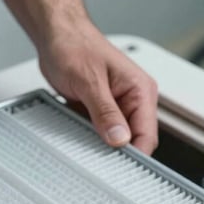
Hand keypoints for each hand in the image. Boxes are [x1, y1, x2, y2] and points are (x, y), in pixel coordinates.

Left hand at [37, 23, 158, 154]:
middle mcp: (133, 99)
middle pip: (135, 141)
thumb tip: (119, 139)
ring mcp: (117, 107)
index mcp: (140, 90)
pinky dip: (91, 141)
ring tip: (87, 151)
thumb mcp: (89, 81)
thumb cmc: (74, 45)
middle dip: (118, 154)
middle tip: (100, 165)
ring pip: (117, 140)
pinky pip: (101, 134)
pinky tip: (80, 142)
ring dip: (103, 148)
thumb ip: (105, 112)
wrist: (56, 35)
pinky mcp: (101, 111)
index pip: (147, 134)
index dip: (135, 155)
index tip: (120, 168)